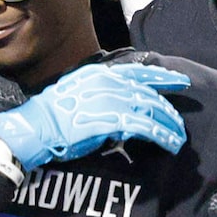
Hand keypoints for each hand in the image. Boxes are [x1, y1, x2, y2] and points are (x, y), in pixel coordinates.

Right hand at [0, 63, 190, 171]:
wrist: (36, 128)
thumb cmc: (53, 115)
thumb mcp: (78, 93)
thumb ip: (102, 94)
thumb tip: (121, 105)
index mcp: (101, 73)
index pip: (139, 71)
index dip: (163, 76)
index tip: (180, 81)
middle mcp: (109, 82)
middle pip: (149, 94)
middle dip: (168, 110)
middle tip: (179, 123)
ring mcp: (111, 100)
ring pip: (151, 110)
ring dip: (168, 126)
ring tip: (178, 138)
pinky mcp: (112, 120)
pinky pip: (146, 128)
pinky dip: (162, 136)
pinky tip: (171, 144)